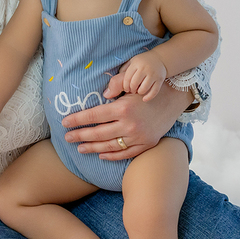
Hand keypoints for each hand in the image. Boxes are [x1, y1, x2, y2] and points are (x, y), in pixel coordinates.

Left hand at [63, 80, 190, 159]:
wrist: (175, 96)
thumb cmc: (149, 86)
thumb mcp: (131, 82)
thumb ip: (114, 87)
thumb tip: (99, 97)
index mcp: (123, 108)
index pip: (93, 116)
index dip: (76, 120)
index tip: (64, 123)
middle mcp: (130, 125)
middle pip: (98, 133)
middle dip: (79, 136)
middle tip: (66, 137)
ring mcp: (139, 137)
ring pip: (109, 146)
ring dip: (92, 148)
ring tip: (79, 147)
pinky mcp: (147, 144)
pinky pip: (125, 154)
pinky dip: (111, 155)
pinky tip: (100, 154)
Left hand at [120, 52, 166, 101]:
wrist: (160, 59)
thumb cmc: (142, 62)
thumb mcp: (132, 62)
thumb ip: (123, 70)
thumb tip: (112, 85)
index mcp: (136, 64)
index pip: (127, 78)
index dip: (125, 86)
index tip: (126, 89)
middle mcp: (145, 68)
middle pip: (134, 83)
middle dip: (131, 89)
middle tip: (132, 91)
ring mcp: (153, 74)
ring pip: (143, 88)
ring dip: (139, 92)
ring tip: (138, 91)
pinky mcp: (160, 80)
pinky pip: (154, 91)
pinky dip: (148, 97)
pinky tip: (144, 99)